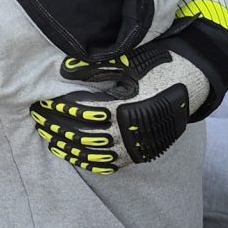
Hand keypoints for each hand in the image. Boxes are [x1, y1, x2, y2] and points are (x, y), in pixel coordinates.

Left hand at [29, 19, 227, 171]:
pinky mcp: (137, 155)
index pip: (79, 111)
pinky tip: (72, 155)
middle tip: (38, 119)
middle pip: (80, 133)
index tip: (41, 102)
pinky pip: (107, 164)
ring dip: (66, 145)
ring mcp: (132, 148)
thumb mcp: (128, 63)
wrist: (189, 85)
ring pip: (90, 153)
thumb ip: (96, 68)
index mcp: (122, 107)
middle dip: (55, 125)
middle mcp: (126, 132)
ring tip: (48, 136)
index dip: (57, 107)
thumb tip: (65, 70)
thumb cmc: (156, 68)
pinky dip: (86, 161)